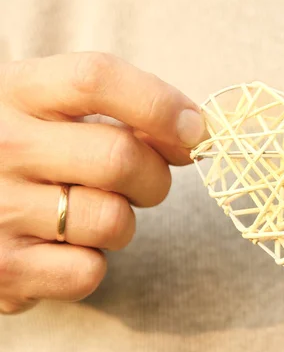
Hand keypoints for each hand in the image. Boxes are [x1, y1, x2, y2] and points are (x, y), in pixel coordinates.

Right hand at [0, 53, 205, 313]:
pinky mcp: (4, 268)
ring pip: (113, 220)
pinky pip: (89, 271)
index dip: (160, 105)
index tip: (195, 130)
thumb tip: (195, 132)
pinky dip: (92, 263)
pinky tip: (65, 246)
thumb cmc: (37, 150)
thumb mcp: (60, 109)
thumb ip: (125, 109)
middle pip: (119, 158)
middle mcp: (0, 144)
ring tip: (92, 212)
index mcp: (17, 90)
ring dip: (123, 223)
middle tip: (143, 182)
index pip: (96, 79)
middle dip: (154, 177)